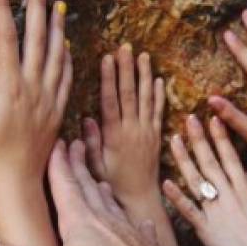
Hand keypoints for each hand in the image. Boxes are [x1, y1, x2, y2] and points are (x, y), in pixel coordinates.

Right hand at [0, 0, 71, 190]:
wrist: (18, 183)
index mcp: (10, 87)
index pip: (6, 37)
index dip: (2, 8)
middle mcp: (34, 88)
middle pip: (36, 40)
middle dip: (37, 8)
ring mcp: (50, 99)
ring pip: (56, 55)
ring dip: (57, 28)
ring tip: (60, 5)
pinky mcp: (57, 111)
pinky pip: (67, 78)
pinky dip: (67, 58)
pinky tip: (67, 46)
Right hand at [0, 140, 176, 245]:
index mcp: (80, 222)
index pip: (64, 184)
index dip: (58, 163)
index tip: (56, 142)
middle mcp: (105, 219)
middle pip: (88, 186)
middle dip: (79, 165)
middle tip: (77, 143)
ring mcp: (129, 231)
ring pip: (112, 203)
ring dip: (102, 188)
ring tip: (98, 180)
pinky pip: (140, 228)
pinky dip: (136, 221)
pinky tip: (142, 222)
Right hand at [82, 45, 165, 207]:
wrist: (139, 198)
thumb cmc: (112, 184)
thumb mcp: (96, 166)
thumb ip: (91, 143)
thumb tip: (86, 118)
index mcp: (115, 135)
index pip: (111, 101)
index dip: (109, 78)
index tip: (107, 58)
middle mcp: (133, 130)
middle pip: (130, 93)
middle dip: (127, 69)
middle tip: (125, 47)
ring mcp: (147, 132)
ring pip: (146, 98)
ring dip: (144, 76)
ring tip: (143, 56)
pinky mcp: (156, 136)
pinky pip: (158, 112)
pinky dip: (159, 96)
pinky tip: (158, 80)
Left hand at [163, 114, 246, 245]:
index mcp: (245, 191)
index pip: (231, 158)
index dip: (221, 138)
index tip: (214, 120)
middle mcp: (230, 197)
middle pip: (211, 163)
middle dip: (200, 140)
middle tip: (190, 119)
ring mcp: (217, 212)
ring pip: (197, 180)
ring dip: (185, 159)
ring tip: (175, 141)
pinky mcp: (206, 230)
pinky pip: (189, 210)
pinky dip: (177, 196)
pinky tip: (166, 182)